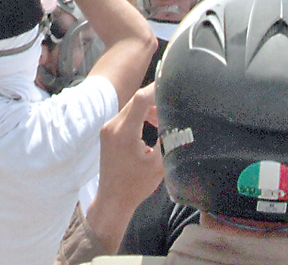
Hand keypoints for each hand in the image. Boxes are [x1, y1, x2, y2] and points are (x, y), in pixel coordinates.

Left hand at [88, 84, 164, 250]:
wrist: (112, 200)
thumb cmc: (136, 185)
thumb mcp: (159, 164)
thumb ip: (169, 140)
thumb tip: (180, 122)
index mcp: (125, 133)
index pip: (141, 99)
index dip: (157, 89)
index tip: (173, 87)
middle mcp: (113, 126)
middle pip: (136, 100)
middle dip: (155, 99)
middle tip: (173, 102)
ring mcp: (108, 128)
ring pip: (131, 107)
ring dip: (147, 108)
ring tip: (163, 118)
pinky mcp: (107, 132)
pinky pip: (125, 116)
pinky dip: (139, 115)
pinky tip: (152, 124)